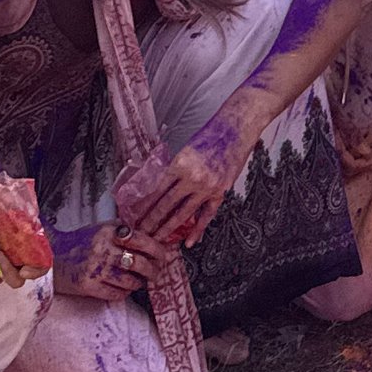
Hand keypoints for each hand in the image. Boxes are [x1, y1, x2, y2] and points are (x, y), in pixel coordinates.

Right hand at [48, 218, 165, 302]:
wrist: (52, 257)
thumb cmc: (81, 243)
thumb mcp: (101, 229)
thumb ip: (123, 232)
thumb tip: (152, 239)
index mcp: (109, 231)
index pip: (141, 240)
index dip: (157, 250)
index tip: (162, 256)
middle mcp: (103, 248)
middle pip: (140, 262)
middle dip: (153, 270)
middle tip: (155, 273)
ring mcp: (96, 268)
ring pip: (131, 281)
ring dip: (139, 283)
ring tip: (139, 282)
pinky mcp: (88, 286)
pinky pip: (117, 294)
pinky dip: (125, 293)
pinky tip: (123, 288)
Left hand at [114, 107, 244, 247]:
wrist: (236, 129)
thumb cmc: (210, 134)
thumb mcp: (186, 149)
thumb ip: (175, 169)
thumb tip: (159, 187)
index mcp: (180, 163)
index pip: (156, 190)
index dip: (145, 205)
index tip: (135, 215)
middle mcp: (192, 177)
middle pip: (166, 204)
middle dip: (152, 221)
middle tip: (140, 232)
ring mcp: (207, 187)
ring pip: (183, 213)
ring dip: (168, 228)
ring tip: (157, 239)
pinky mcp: (220, 192)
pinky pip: (206, 215)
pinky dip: (197, 230)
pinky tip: (188, 242)